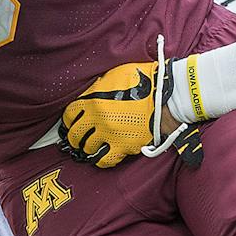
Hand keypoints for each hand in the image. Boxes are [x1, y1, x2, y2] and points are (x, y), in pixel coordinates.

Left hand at [60, 58, 191, 168]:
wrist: (166, 97)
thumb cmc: (143, 82)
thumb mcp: (115, 76)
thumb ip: (98, 87)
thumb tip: (90, 95)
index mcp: (93, 100)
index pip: (69, 114)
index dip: (68, 120)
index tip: (71, 123)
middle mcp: (97, 118)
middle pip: (75, 134)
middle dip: (74, 138)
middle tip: (77, 139)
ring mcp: (109, 134)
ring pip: (88, 148)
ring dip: (88, 148)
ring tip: (91, 148)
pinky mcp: (123, 146)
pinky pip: (105, 159)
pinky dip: (103, 159)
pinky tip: (104, 155)